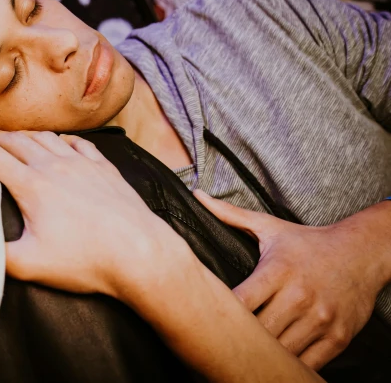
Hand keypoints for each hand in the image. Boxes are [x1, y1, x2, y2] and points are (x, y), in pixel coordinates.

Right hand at [0, 124, 191, 297]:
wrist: (140, 252)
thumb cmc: (86, 261)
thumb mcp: (32, 265)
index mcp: (32, 186)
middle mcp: (54, 167)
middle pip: (16, 141)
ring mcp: (82, 164)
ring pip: (46, 138)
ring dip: (25, 134)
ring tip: (14, 137)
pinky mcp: (105, 169)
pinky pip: (79, 143)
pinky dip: (62, 139)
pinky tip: (61, 142)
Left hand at [194, 190, 386, 369]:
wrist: (362, 253)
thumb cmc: (308, 242)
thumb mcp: (270, 227)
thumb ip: (230, 215)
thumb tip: (198, 195)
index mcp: (277, 271)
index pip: (241, 301)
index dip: (222, 313)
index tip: (209, 316)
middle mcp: (299, 296)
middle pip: (258, 330)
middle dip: (240, 336)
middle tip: (223, 338)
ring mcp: (320, 319)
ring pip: (281, 350)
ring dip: (263, 353)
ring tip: (247, 350)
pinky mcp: (337, 338)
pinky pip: (308, 363)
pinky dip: (289, 364)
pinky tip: (276, 357)